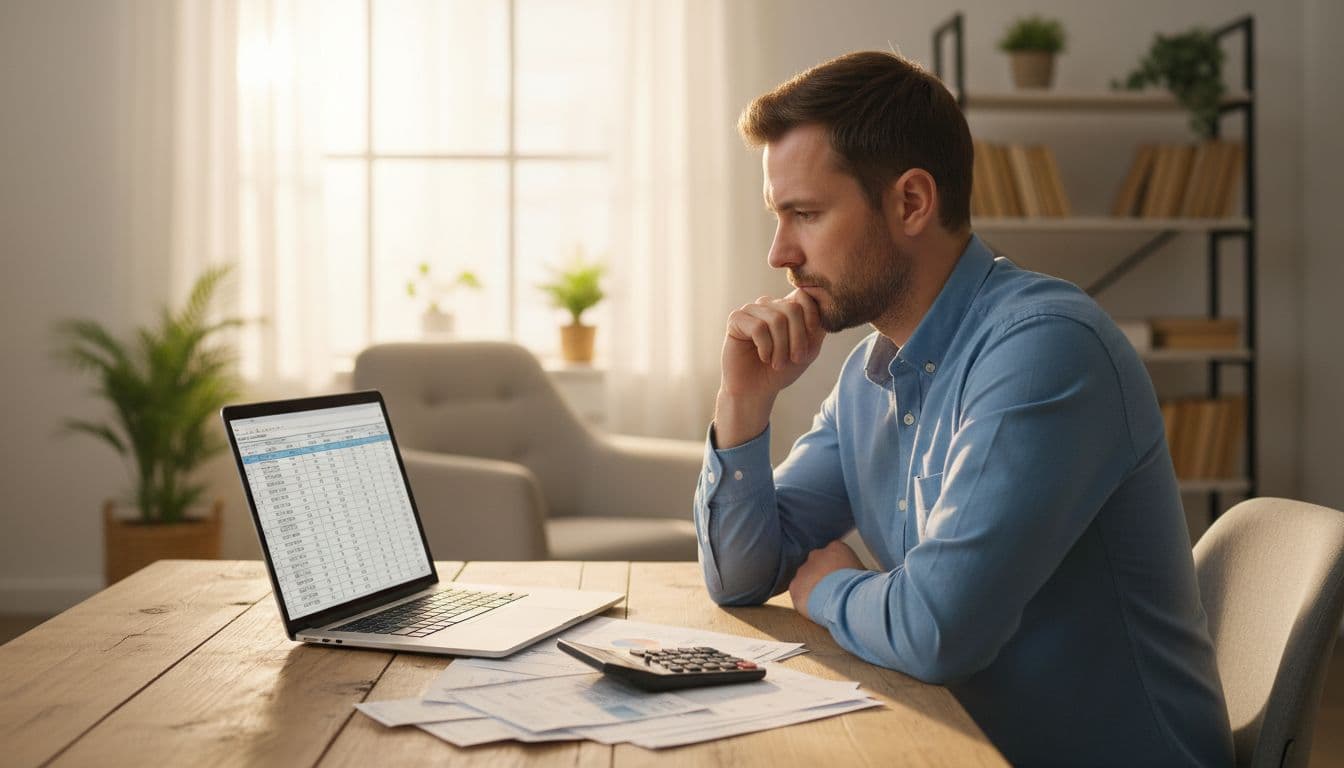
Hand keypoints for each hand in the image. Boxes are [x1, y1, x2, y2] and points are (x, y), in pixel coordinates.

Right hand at [714, 288, 826, 446]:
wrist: (757, 390)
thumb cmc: (783, 370)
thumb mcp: (809, 348)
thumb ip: (818, 325)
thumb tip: (822, 301)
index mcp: (786, 306)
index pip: (803, 296)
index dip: (811, 319)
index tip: (809, 343)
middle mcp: (769, 304)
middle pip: (792, 308)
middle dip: (797, 339)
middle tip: (795, 359)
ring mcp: (751, 310)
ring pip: (776, 319)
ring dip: (781, 348)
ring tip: (777, 363)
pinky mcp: (736, 319)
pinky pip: (758, 328)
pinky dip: (765, 348)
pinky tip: (763, 357)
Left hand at [789, 540, 863, 619]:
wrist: (845, 599)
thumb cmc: (860, 586)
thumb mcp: (867, 574)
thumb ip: (860, 571)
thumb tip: (868, 577)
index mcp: (836, 548)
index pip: (834, 555)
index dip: (838, 569)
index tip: (843, 580)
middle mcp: (817, 554)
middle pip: (818, 564)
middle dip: (823, 576)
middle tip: (833, 591)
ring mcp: (803, 569)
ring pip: (806, 578)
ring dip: (812, 587)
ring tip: (825, 602)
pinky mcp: (794, 585)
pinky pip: (798, 591)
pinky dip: (804, 599)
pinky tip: (815, 607)